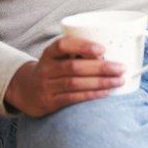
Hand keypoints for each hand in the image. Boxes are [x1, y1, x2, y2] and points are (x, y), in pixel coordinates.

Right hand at [4, 35, 126, 117]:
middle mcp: (45, 69)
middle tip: (121, 68)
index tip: (102, 49)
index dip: (83, 46)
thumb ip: (78, 53)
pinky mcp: (49, 102)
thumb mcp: (58, 57)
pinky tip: (106, 92)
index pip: (62, 45)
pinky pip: (73, 98)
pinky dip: (91, 94)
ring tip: (119, 80)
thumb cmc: (53, 69)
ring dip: (100, 82)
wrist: (26, 91)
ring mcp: (46, 86)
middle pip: (74, 67)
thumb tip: (110, 55)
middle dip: (100, 68)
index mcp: (49, 53)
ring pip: (75, 83)